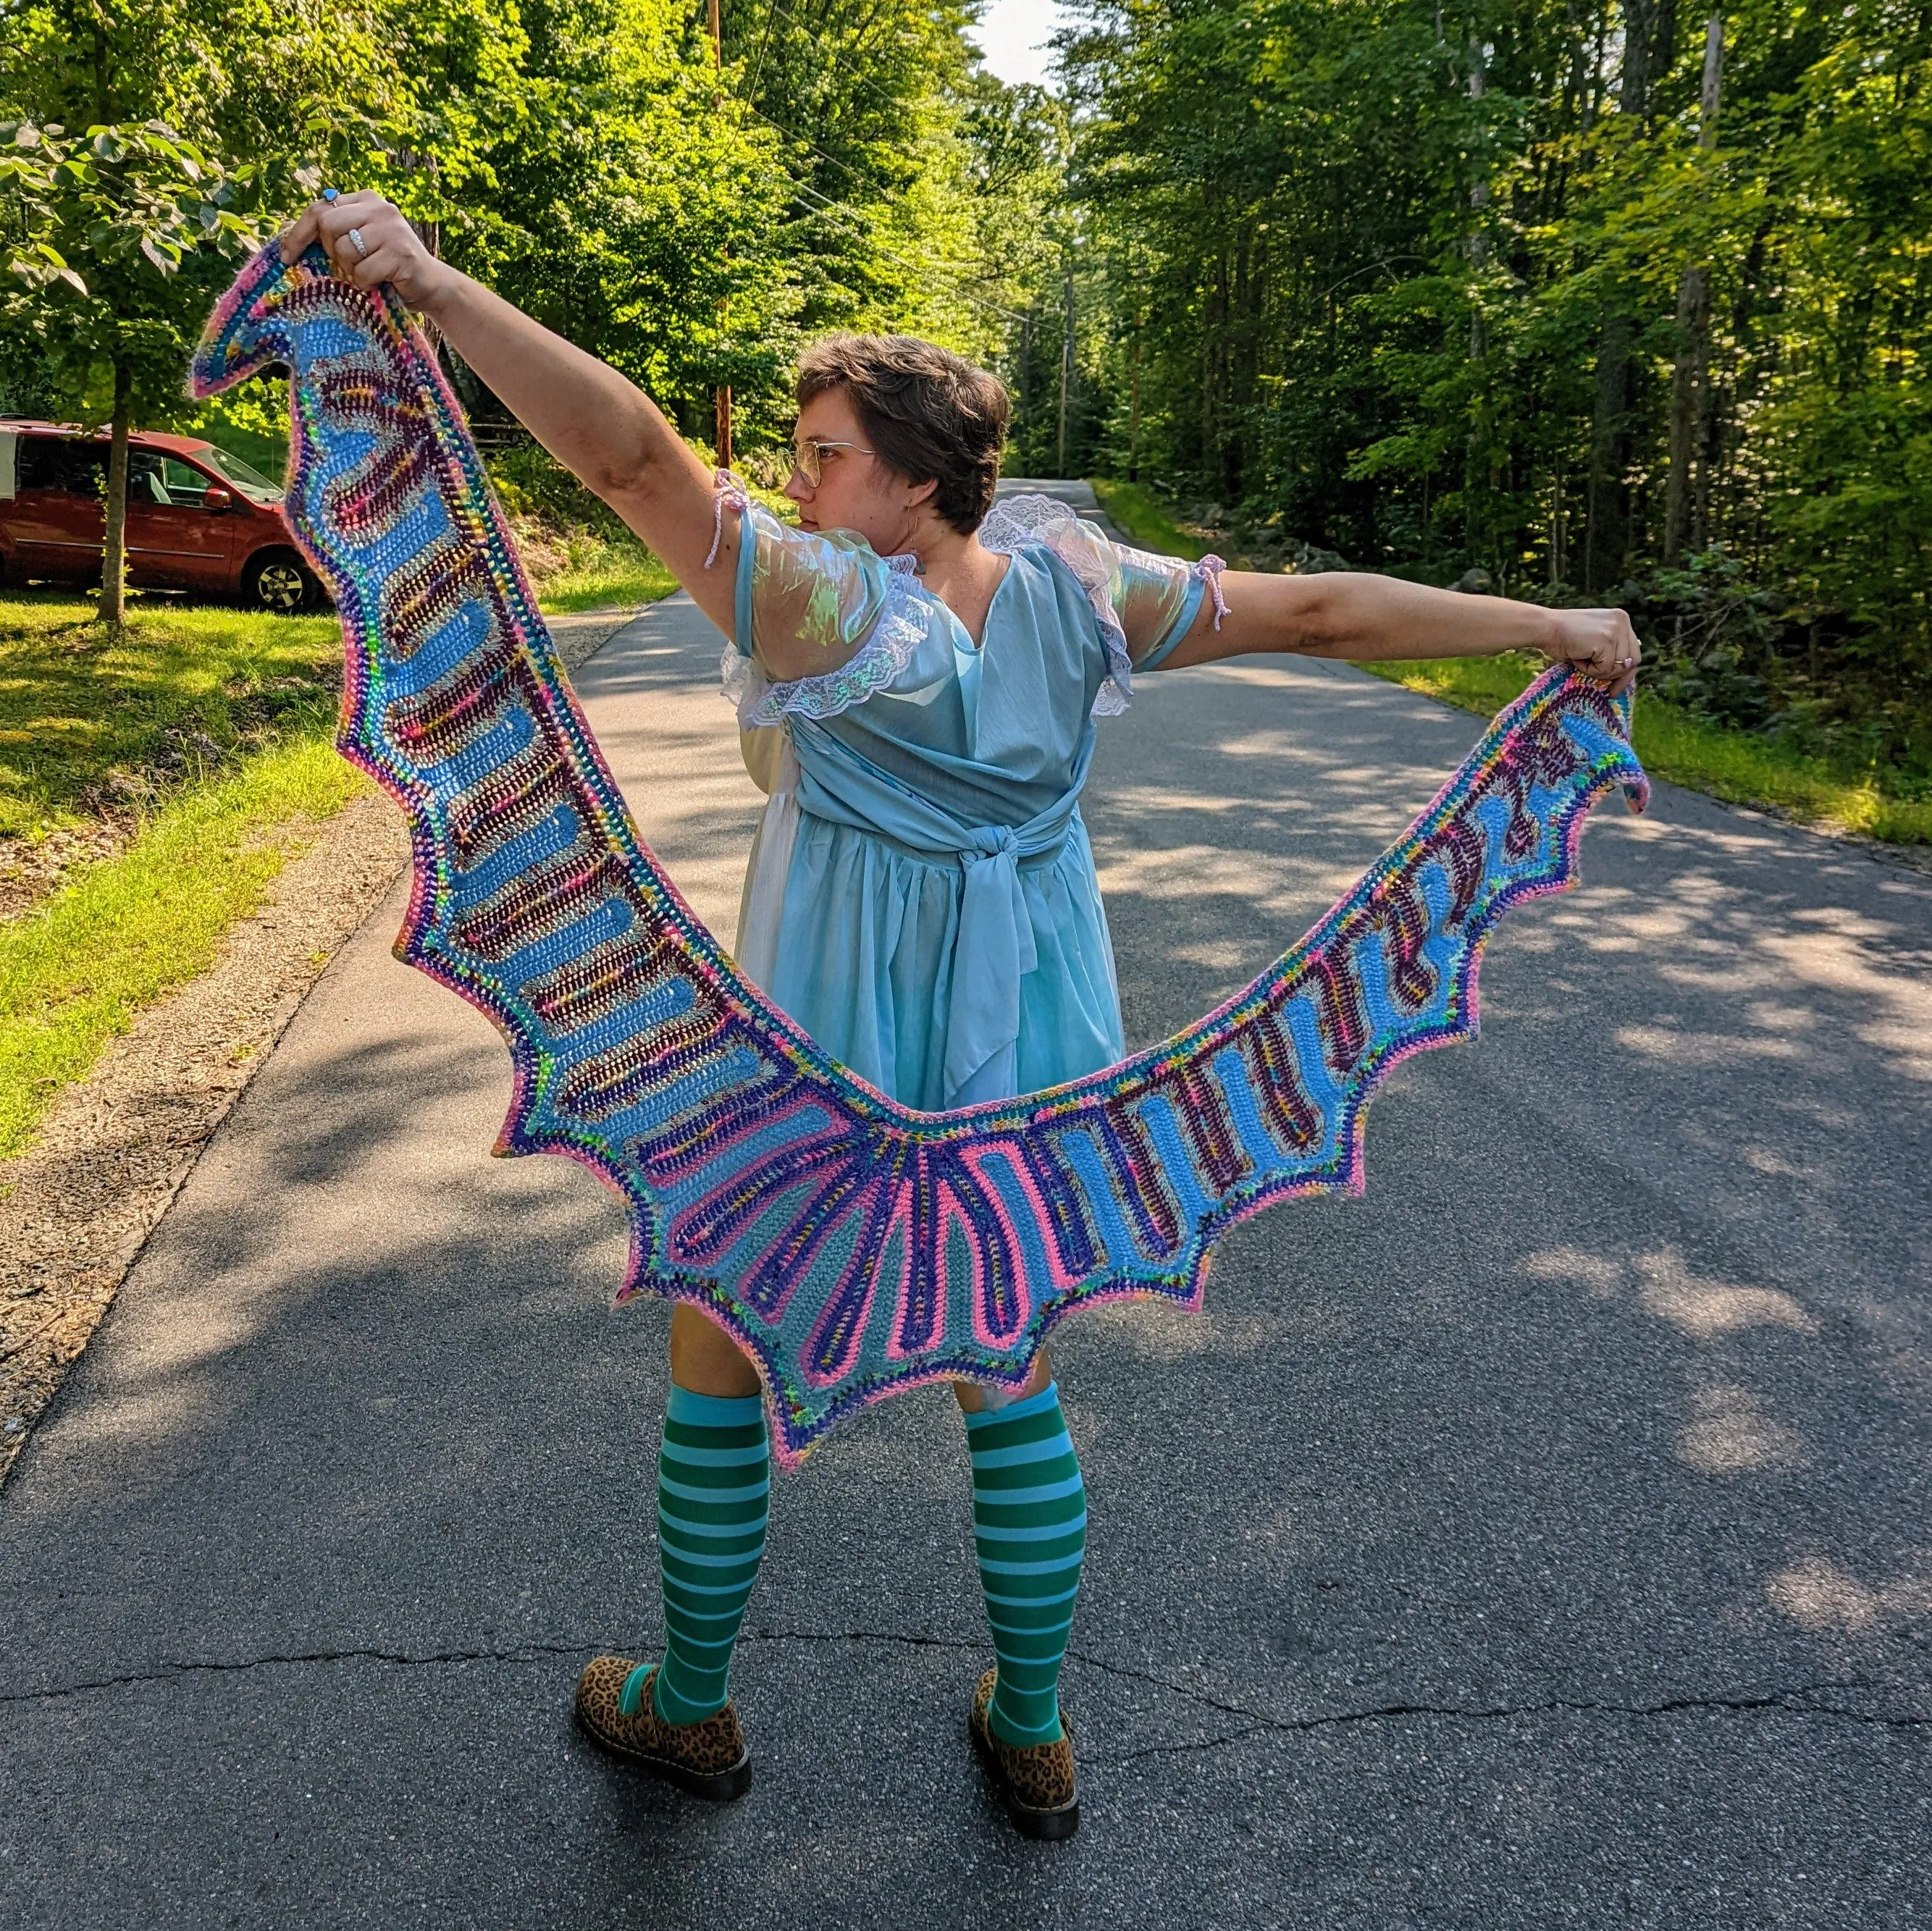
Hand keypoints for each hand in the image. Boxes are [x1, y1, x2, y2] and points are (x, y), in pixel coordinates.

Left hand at [277, 191, 453, 313]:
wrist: (432, 286)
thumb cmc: (389, 268)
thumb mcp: (361, 242)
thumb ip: (337, 232)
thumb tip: (291, 242)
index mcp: (365, 200)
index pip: (319, 208)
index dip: (298, 233)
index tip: (287, 256)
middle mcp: (379, 208)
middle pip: (327, 224)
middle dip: (330, 251)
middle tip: (347, 265)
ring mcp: (392, 229)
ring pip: (344, 249)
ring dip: (351, 270)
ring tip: (368, 274)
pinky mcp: (401, 253)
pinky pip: (363, 271)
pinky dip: (366, 284)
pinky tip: (380, 283)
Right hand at [1540, 606, 1640, 695]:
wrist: (1545, 628)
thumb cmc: (1563, 637)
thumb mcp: (1594, 640)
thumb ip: (1610, 649)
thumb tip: (1625, 674)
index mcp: (1621, 618)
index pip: (1634, 649)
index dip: (1626, 671)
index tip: (1616, 687)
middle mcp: (1622, 622)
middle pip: (1633, 659)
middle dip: (1620, 677)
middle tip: (1610, 691)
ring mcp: (1615, 630)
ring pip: (1619, 667)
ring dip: (1599, 671)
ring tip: (1581, 661)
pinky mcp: (1606, 641)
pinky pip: (1605, 668)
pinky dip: (1589, 670)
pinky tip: (1577, 658)